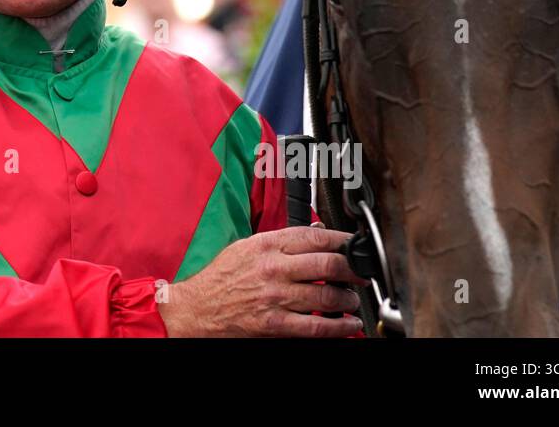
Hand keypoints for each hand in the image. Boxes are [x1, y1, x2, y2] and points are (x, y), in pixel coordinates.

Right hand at [158, 224, 368, 336]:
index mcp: (266, 245)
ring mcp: (275, 297)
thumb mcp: (246, 247)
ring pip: (326, 296)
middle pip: (328, 264)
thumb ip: (279, 241)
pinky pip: (316, 326)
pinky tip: (348, 323)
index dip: (342, 240)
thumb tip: (314, 233)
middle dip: (353, 270)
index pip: (315, 236)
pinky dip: (339, 326)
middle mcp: (273, 268)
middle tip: (362, 273)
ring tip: (352, 299)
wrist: (196, 309)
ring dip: (349, 298)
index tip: (354, 245)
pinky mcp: (274, 323)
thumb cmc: (220, 278)